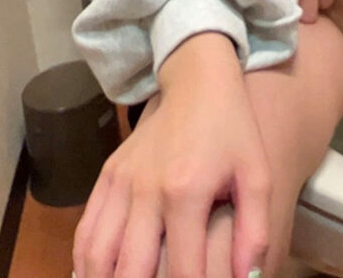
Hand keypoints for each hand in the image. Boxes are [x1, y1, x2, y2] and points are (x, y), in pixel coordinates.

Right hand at [73, 33, 270, 277]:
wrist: (198, 84)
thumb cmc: (233, 131)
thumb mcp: (257, 176)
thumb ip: (255, 230)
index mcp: (187, 193)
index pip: (182, 269)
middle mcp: (145, 192)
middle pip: (130, 270)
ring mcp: (120, 183)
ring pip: (96, 254)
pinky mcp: (106, 175)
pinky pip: (85, 230)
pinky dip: (86, 261)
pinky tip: (98, 276)